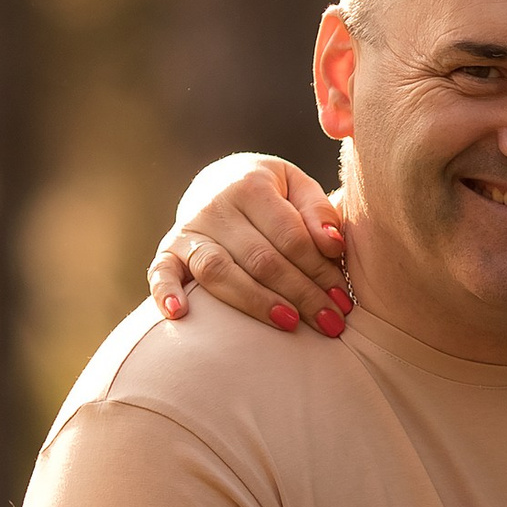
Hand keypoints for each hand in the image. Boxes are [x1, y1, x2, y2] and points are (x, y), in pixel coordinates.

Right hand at [150, 154, 350, 336]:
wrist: (219, 182)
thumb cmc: (270, 193)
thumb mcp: (297, 187)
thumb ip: (318, 212)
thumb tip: (334, 246)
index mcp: (251, 185)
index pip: (291, 237)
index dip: (320, 271)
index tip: (344, 300)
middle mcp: (215, 206)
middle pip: (261, 259)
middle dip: (301, 294)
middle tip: (331, 323)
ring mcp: (189, 230)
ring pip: (219, 271)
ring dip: (255, 302)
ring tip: (289, 324)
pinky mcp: (168, 250)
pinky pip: (161, 271)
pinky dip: (166, 291)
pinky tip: (180, 314)